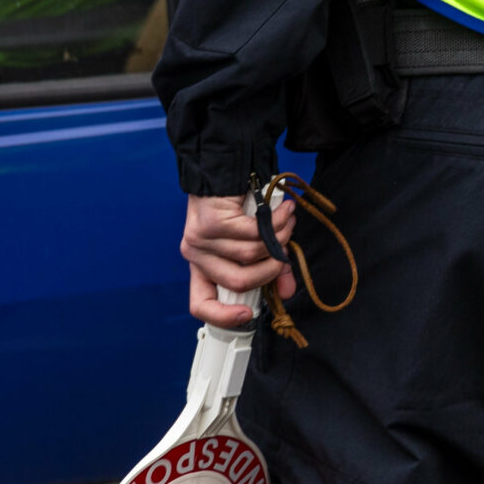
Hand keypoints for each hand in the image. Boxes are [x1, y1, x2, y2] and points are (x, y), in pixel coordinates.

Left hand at [182, 195, 296, 326]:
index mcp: (202, 267)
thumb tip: (287, 292)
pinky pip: (253, 233)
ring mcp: (200, 239)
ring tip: (287, 222)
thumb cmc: (239, 207)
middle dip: (272, 268)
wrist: (226, 166)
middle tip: (286, 251)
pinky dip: (275, 223)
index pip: (200, 305)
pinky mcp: (211, 222)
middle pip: (238, 282)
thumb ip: (269, 269)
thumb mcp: (253, 243)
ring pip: (250, 255)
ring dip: (278, 239)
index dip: (223, 316)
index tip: (248, 314)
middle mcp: (196, 255)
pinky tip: (284, 211)